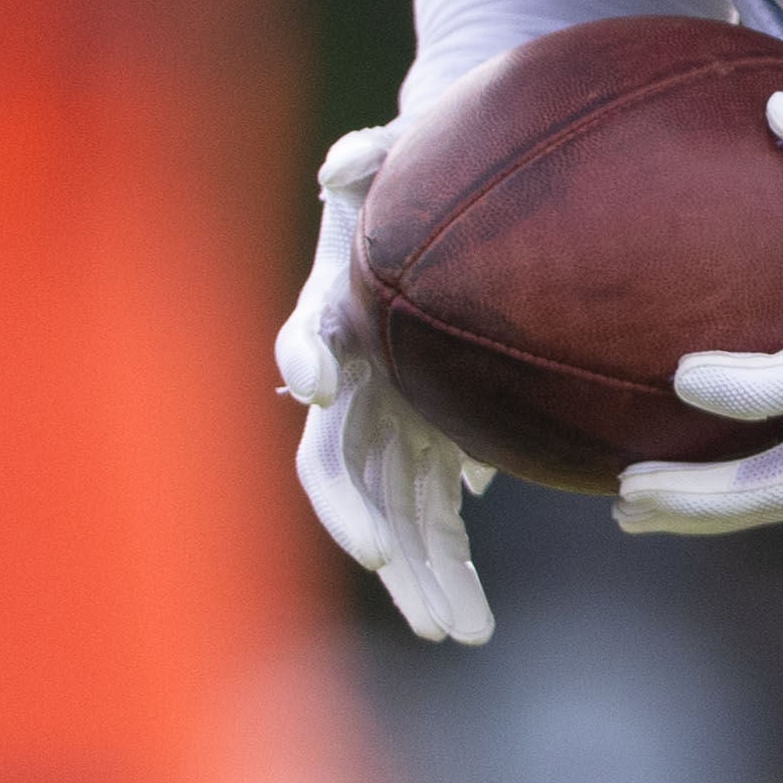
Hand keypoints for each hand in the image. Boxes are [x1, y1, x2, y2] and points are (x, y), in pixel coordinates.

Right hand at [273, 117, 493, 646]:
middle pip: (343, 475)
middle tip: (403, 581)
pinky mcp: (432, 442)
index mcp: (335, 319)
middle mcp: (352, 385)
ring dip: (420, 575)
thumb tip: (344, 163)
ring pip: (395, 514)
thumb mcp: (392, 151)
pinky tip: (473, 620)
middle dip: (369, 531)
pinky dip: (449, 564)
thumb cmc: (418, 166)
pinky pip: (437, 515)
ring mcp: (390, 421)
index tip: (336, 454)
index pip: (309, 366)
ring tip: (459, 631)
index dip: (317, 414)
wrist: (453, 187)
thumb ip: (369, 155)